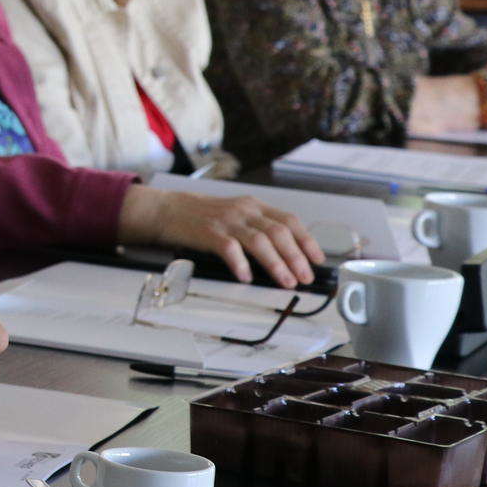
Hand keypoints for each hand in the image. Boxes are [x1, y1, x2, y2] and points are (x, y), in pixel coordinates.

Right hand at [121, 188, 322, 287]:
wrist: (169, 210)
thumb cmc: (204, 217)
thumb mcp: (236, 215)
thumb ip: (258, 227)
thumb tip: (286, 255)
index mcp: (254, 206)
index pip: (289, 220)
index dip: (306, 240)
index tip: (317, 259)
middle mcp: (244, 210)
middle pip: (279, 232)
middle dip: (296, 256)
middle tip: (305, 276)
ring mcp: (227, 220)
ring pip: (260, 240)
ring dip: (276, 263)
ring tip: (286, 281)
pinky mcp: (209, 232)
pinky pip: (230, 248)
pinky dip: (241, 264)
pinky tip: (247, 277)